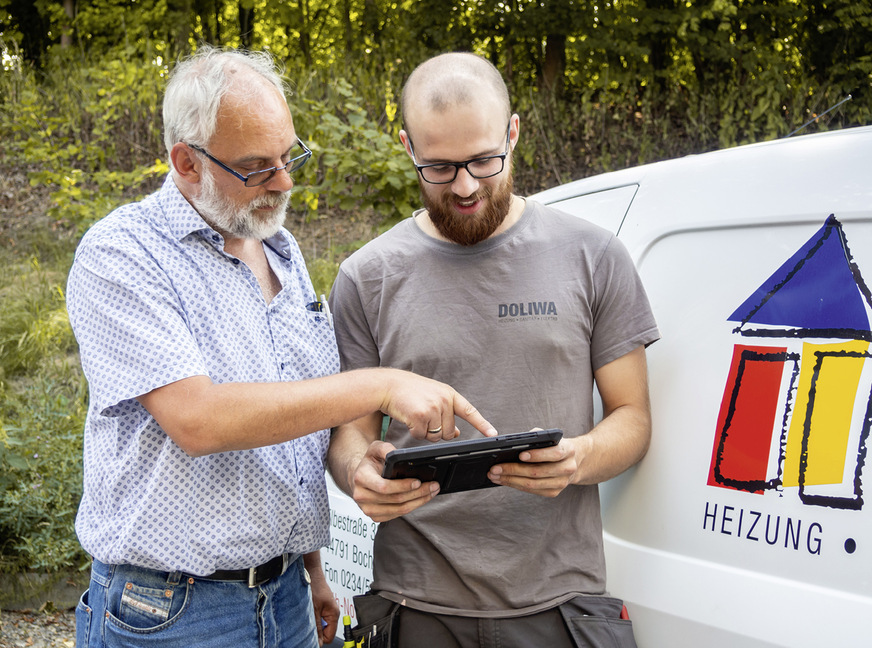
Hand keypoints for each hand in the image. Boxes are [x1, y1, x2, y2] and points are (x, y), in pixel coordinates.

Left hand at [304, 553, 338, 645]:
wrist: (310, 571)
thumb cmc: (314, 586)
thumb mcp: (314, 610)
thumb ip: (316, 627)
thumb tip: (318, 642)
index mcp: (334, 614)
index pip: (329, 637)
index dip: (320, 639)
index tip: (310, 637)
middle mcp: (332, 612)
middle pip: (324, 631)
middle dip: (315, 630)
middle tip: (306, 622)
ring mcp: (326, 609)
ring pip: (318, 624)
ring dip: (311, 622)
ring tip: (305, 613)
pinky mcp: (320, 605)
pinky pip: (315, 617)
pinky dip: (309, 616)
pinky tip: (305, 609)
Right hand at [350, 441, 440, 521]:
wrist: (359, 476)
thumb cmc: (370, 462)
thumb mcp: (375, 448)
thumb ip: (386, 448)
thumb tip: (398, 454)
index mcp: (361, 478)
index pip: (384, 487)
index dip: (403, 486)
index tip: (418, 481)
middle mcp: (362, 496)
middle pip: (395, 499)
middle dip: (418, 493)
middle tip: (433, 485)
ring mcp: (368, 509)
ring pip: (399, 509)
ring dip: (419, 501)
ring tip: (432, 491)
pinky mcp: (375, 517)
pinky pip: (398, 514)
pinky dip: (413, 507)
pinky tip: (422, 498)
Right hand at [379, 370, 496, 441]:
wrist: (388, 385)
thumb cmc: (410, 392)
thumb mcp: (433, 398)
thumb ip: (447, 413)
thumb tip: (457, 433)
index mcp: (450, 394)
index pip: (470, 411)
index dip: (482, 424)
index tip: (493, 434)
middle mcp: (444, 400)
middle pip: (449, 433)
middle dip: (437, 432)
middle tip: (425, 418)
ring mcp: (433, 407)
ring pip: (435, 437)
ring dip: (424, 432)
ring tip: (415, 416)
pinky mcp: (420, 416)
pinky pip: (421, 436)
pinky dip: (413, 432)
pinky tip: (408, 419)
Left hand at [487, 437, 586, 496]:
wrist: (573, 461)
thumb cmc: (554, 445)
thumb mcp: (550, 437)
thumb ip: (537, 437)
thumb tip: (517, 442)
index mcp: (568, 450)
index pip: (554, 453)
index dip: (537, 455)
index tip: (520, 454)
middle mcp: (567, 468)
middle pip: (538, 472)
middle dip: (513, 470)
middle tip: (495, 468)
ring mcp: (561, 483)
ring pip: (532, 484)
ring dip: (510, 480)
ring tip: (494, 475)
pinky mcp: (554, 492)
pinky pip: (532, 491)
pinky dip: (515, 485)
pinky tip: (504, 480)